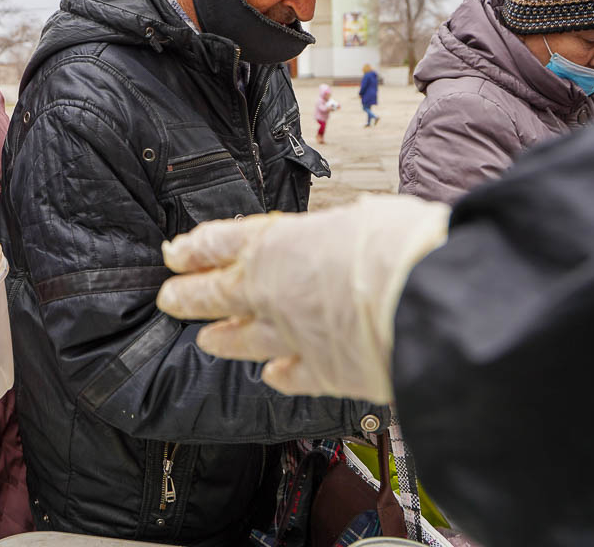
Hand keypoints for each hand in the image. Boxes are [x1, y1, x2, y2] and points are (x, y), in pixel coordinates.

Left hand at [156, 195, 449, 403]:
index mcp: (279, 244)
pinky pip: (291, 375)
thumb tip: (354, 225)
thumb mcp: (367, 217)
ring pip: (243, 338)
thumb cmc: (400, 245)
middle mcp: (273, 292)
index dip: (195, 248)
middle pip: (217, 293)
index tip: (174, 252)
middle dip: (189, 295)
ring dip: (223, 337)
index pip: (222, 242)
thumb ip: (345, 228)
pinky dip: (280, 375)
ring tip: (206, 338)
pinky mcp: (321, 373)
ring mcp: (292, 336)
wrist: (424, 303)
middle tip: (168, 298)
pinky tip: (273, 376)